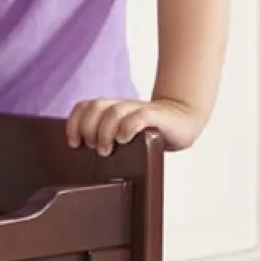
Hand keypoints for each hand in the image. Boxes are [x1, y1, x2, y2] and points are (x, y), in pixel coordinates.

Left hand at [66, 97, 203, 155]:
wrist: (185, 120)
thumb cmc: (150, 132)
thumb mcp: (123, 134)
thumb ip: (104, 137)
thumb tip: (81, 154)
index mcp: (111, 108)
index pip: (84, 107)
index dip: (74, 123)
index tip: (74, 143)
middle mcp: (122, 105)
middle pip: (96, 106)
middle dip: (88, 128)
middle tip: (93, 148)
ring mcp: (139, 108)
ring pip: (114, 111)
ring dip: (104, 132)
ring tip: (105, 150)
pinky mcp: (157, 115)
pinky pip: (139, 116)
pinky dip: (127, 126)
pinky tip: (124, 139)